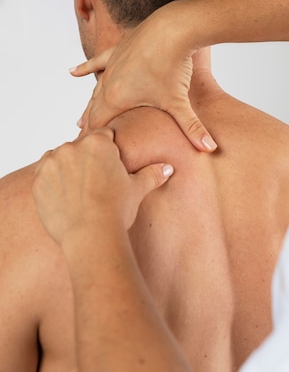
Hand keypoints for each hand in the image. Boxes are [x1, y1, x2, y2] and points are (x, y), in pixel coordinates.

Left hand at [32, 128, 173, 246]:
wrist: (91, 236)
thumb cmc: (116, 210)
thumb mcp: (137, 189)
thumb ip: (151, 174)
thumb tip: (168, 169)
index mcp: (98, 143)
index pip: (103, 136)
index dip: (108, 152)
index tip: (109, 167)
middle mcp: (72, 147)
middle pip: (79, 147)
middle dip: (86, 160)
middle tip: (95, 184)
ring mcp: (52, 163)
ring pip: (59, 159)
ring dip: (66, 170)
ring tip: (79, 193)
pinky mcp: (38, 180)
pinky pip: (43, 176)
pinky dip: (52, 184)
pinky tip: (65, 199)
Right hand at [70, 2, 216, 152]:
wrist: (173, 27)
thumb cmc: (174, 65)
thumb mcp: (179, 102)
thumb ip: (192, 129)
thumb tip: (210, 150)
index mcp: (116, 98)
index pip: (100, 127)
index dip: (94, 142)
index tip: (87, 156)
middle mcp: (108, 82)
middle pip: (94, 111)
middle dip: (89, 129)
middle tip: (81, 146)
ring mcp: (112, 65)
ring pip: (95, 90)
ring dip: (89, 106)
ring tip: (80, 122)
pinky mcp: (118, 50)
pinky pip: (98, 62)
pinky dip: (86, 69)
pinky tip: (73, 72)